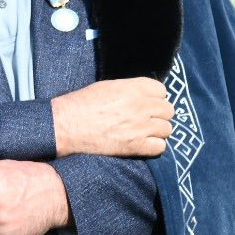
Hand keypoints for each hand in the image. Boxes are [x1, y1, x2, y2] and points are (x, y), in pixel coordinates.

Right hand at [49, 78, 172, 157]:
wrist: (66, 125)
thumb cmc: (81, 103)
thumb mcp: (107, 87)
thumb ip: (130, 89)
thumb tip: (144, 95)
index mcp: (133, 88)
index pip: (162, 90)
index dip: (155, 97)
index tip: (148, 103)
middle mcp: (140, 106)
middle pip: (168, 110)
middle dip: (159, 114)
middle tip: (148, 119)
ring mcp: (140, 127)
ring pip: (167, 129)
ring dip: (158, 131)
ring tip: (145, 133)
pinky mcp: (135, 146)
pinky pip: (160, 147)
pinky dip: (154, 146)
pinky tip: (143, 144)